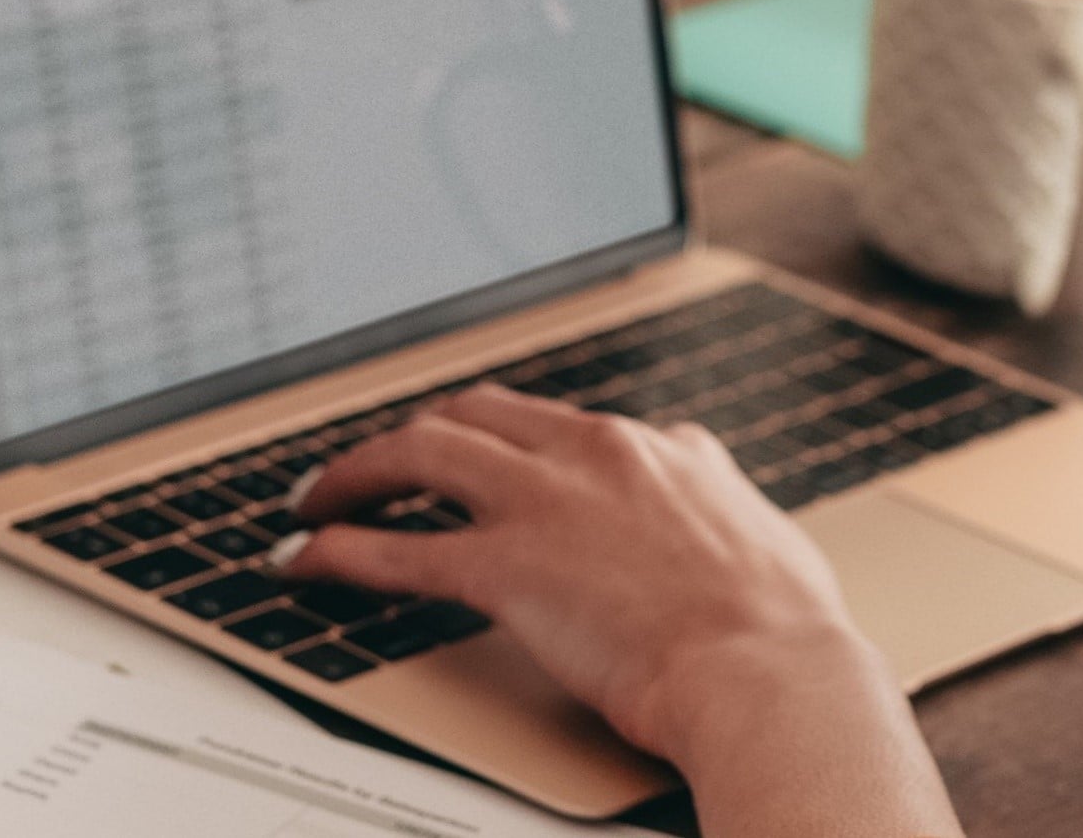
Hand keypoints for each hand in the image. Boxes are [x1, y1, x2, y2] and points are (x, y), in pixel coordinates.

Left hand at [277, 385, 955, 837]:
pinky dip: (335, 549)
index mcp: (658, 447)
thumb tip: (713, 490)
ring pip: (422, 453)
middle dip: (417, 435)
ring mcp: (543, 504)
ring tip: (319, 498)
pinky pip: (393, 550)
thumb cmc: (779, 624)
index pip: (558, 422)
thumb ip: (717, 498)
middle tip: (378, 466)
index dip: (505, 440)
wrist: (764, 668)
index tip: (480, 461)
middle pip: (475, 414)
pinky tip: (303, 559)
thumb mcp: (758, 530)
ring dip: (358, 472)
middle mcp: (593, 453)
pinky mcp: (504, 568)